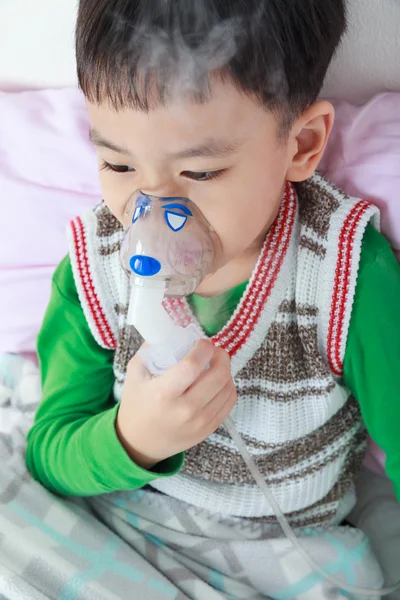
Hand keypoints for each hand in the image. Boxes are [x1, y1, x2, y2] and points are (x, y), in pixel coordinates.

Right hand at [115, 340, 236, 469]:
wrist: (139, 443)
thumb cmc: (137, 404)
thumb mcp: (135, 373)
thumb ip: (152, 348)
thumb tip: (172, 329)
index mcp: (163, 394)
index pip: (192, 366)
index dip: (203, 349)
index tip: (202, 342)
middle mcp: (184, 410)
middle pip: (217, 376)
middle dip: (220, 356)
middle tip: (213, 350)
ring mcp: (199, 422)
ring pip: (227, 388)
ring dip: (225, 370)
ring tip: (215, 364)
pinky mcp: (209, 429)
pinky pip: (229, 402)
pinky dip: (228, 386)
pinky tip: (218, 380)